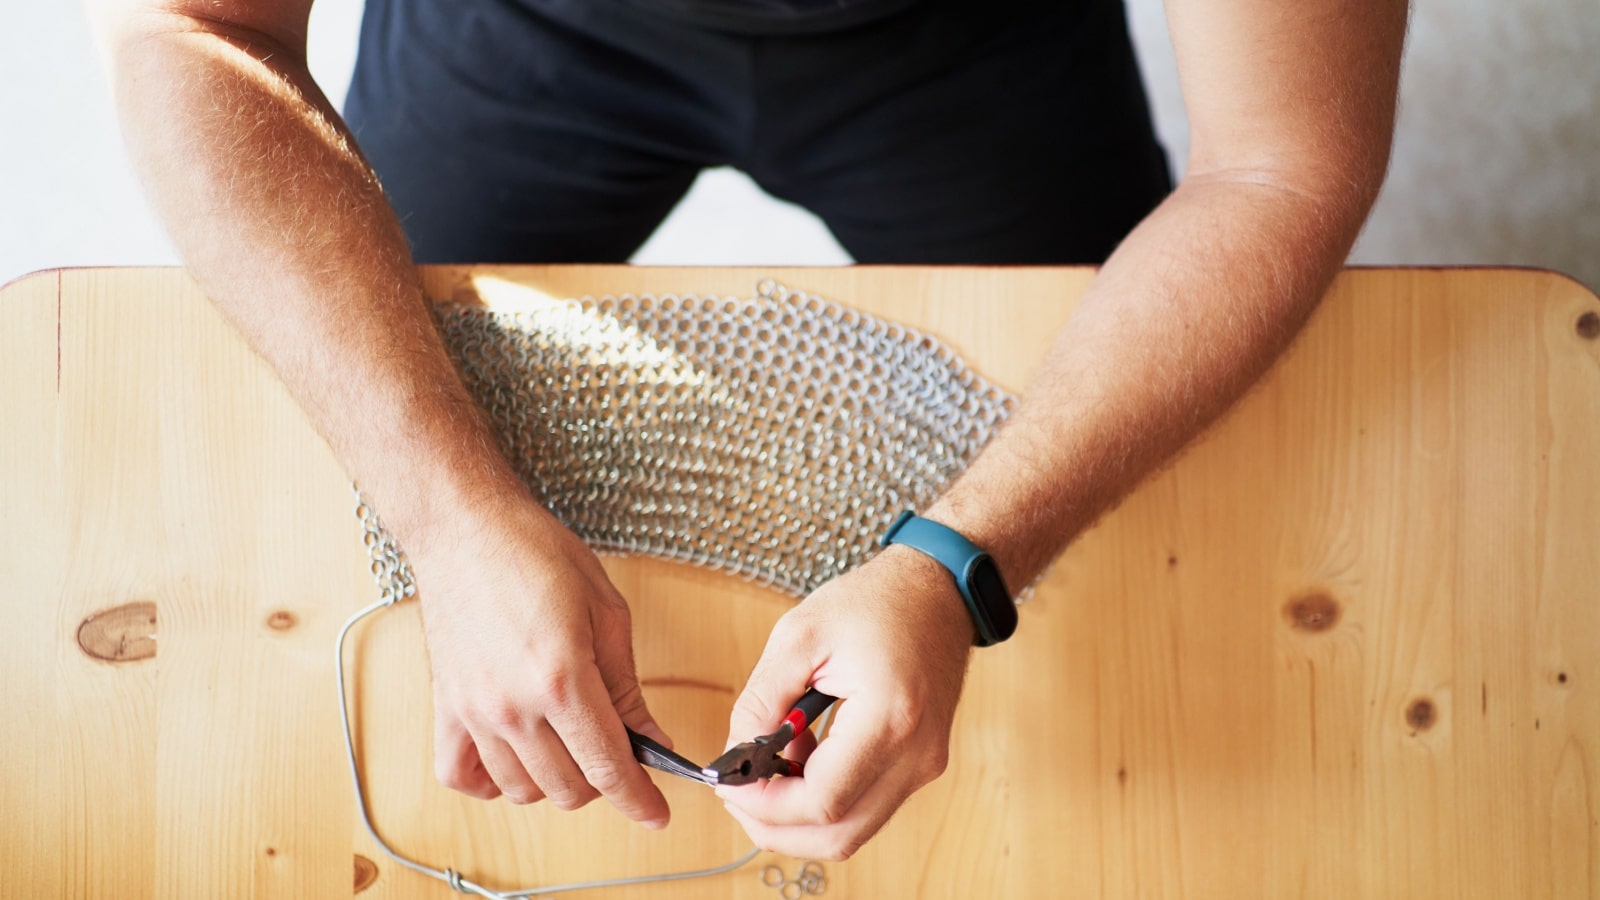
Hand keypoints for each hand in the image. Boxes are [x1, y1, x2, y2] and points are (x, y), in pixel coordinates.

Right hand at [413, 491, 671, 828]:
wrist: (465, 528)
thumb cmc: (536, 554)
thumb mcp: (607, 614)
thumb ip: (628, 689)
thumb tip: (652, 740)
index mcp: (563, 679)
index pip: (608, 767)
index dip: (639, 799)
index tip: (656, 814)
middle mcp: (514, 706)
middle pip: (569, 789)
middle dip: (604, 784)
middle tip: (617, 754)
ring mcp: (475, 712)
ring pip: (523, 790)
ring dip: (556, 782)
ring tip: (571, 748)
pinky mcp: (446, 707)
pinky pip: (463, 777)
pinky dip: (493, 782)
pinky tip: (516, 758)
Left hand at [718, 546, 974, 858]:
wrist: (938, 591)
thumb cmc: (875, 603)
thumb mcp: (799, 637)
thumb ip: (761, 703)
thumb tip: (734, 758)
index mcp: (890, 719)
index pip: (822, 801)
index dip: (766, 805)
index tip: (729, 783)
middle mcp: (917, 755)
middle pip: (840, 835)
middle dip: (777, 827)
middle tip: (737, 795)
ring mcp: (924, 766)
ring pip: (854, 832)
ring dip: (800, 818)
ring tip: (768, 772)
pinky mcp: (921, 765)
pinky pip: (868, 808)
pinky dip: (826, 802)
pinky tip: (802, 761)